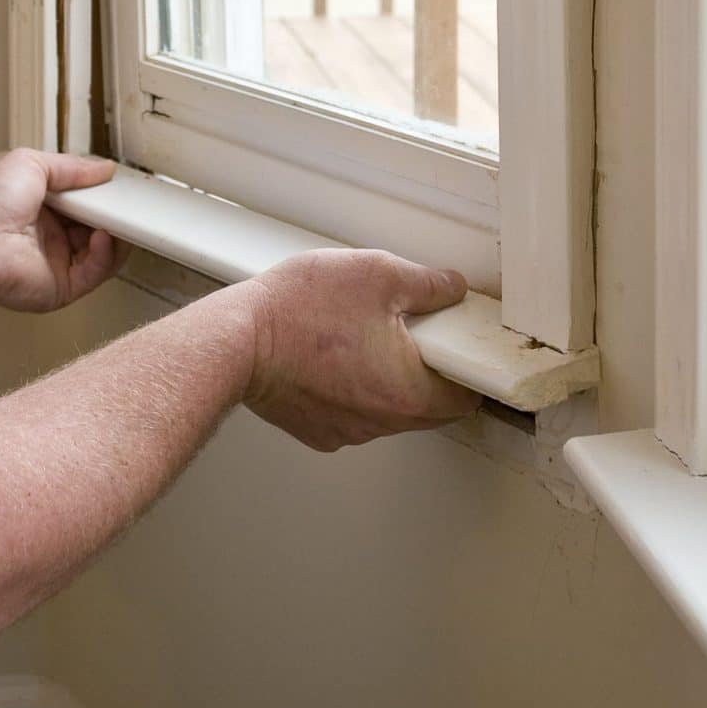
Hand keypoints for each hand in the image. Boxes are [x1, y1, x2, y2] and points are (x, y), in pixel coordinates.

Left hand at [0, 150, 125, 314]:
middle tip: (126, 204)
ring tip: (119, 219)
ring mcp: (57, 265)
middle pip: (97, 231)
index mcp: (43, 212)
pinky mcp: (61, 288)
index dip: (102, 199)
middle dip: (113, 218)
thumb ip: (72, 167)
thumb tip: (103, 168)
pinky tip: (103, 236)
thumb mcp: (33, 164)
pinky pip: (94, 274)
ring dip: (115, 236)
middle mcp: (51, 240)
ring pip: (102, 255)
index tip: (118, 188)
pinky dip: (105, 255)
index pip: (84, 207)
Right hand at [234, 250, 479, 450]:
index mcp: (408, 392)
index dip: (467, 371)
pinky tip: (333, 358)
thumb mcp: (377, 274)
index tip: (459, 350)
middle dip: (428, 375)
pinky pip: (352, 415)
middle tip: (411, 335)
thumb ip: (427, 284)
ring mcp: (347, 433)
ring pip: (388, 411)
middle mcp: (381, 423)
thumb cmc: (302, 311)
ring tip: (362, 340)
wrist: (238, 340)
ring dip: (387, 382)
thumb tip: (452, 288)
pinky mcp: (318, 432)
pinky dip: (351, 392)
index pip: (465, 399)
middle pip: (428, 408)